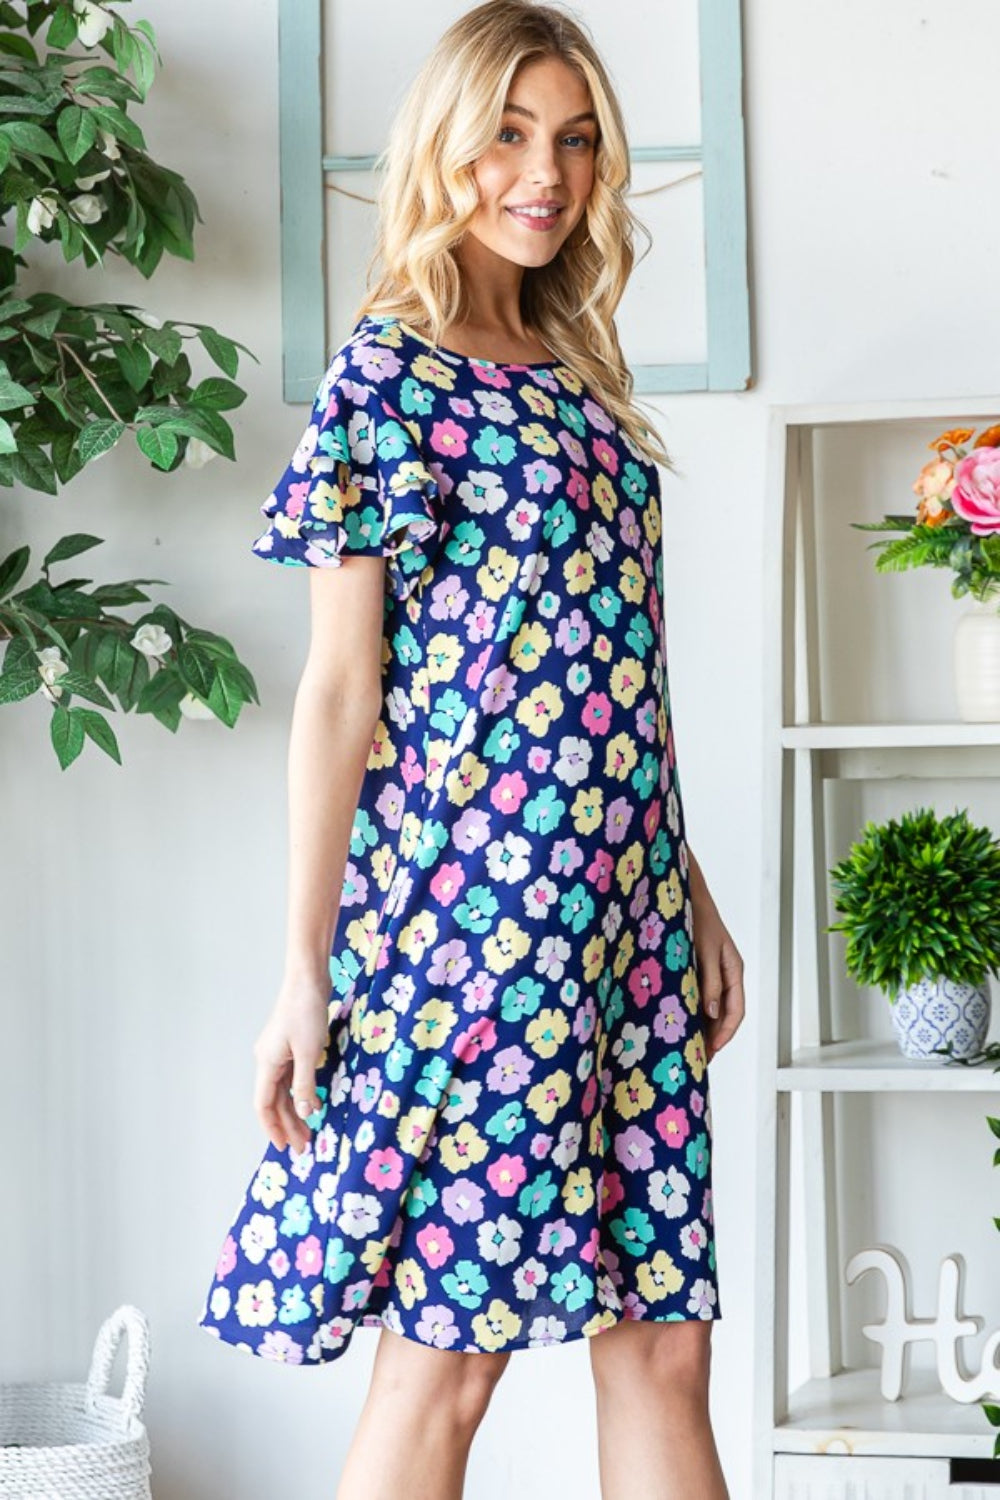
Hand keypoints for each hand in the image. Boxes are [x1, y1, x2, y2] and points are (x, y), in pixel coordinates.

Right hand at [252, 977, 330, 1154]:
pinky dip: (299, 1093)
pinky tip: (311, 1103)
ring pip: (283, 1090)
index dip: (272, 1128)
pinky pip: (291, 1077)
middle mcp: (268, 1060)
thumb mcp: (309, 1052)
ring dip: (294, 1111)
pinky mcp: (290, 1046)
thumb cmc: (306, 1012)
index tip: (283, 1146)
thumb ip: (305, 1084)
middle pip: (275, 1101)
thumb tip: (304, 1112)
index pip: (264, 1105)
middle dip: (287, 1124)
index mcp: (267, 1063)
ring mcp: (278, 1053)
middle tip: (303, 1146)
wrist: (307, 980)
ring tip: (308, 1131)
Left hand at [687, 851, 744, 1061]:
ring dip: (699, 1026)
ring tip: (683, 1045)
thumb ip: (709, 981)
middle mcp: (724, 973)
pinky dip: (689, 1010)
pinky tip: (674, 1020)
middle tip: (695, 1058)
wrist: (681, 892)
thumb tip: (713, 1014)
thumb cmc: (696, 917)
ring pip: (709, 1006)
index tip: (710, 1053)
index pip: (735, 1011)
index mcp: (734, 970)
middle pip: (723, 1014)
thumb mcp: (706, 951)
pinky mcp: (694, 967)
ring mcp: (710, 971)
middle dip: (711, 1037)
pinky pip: (695, 995)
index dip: (724, 1035)